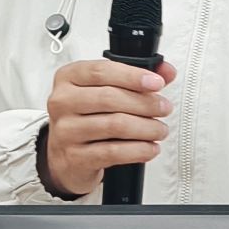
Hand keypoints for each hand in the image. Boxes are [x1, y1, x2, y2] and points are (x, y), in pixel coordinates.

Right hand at [41, 57, 178, 198]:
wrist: (66, 156)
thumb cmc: (87, 117)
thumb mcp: (104, 90)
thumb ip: (135, 77)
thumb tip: (166, 71)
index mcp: (68, 78)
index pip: (101, 71)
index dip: (132, 76)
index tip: (156, 83)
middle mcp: (62, 102)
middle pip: (109, 98)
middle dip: (145, 103)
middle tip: (164, 108)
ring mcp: (66, 131)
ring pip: (115, 125)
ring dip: (146, 128)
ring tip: (159, 130)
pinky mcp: (75, 157)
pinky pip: (113, 152)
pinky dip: (138, 150)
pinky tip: (150, 148)